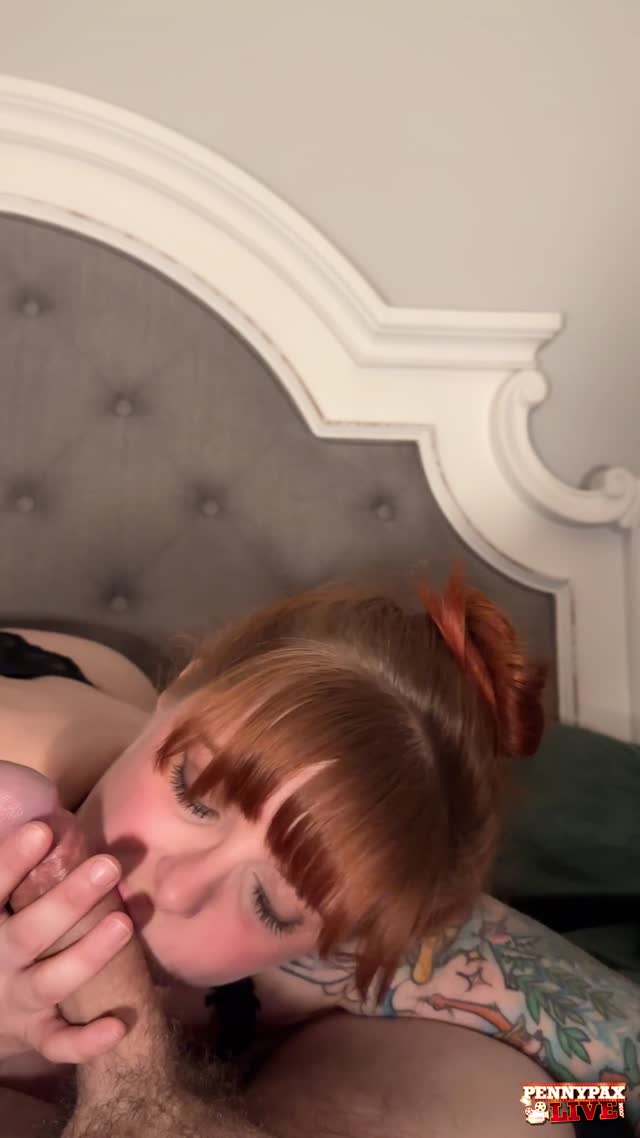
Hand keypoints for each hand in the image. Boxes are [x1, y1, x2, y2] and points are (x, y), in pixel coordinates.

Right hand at [0, 820, 132, 1064]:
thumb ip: (15, 876)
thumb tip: (50, 820)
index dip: (13, 860)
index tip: (42, 830)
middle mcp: (0, 960)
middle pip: (31, 931)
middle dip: (70, 899)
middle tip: (108, 866)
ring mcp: (17, 999)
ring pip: (52, 981)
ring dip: (89, 954)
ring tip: (124, 924)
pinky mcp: (34, 1033)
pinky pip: (59, 1042)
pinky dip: (86, 1041)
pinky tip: (119, 1026)